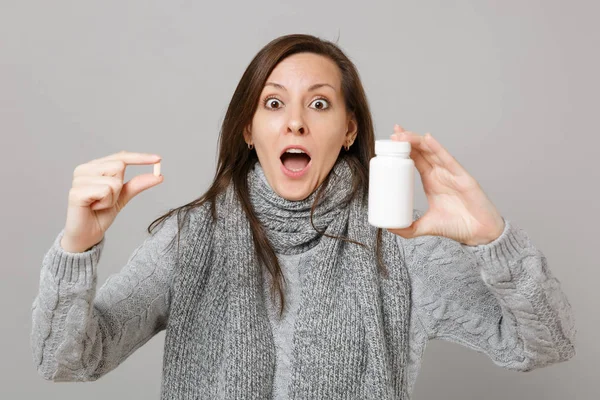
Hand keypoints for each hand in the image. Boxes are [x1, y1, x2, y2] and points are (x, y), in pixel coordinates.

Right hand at [61, 151, 162, 252]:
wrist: (88, 234)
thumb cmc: (101, 214)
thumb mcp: (123, 197)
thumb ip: (137, 184)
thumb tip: (158, 175)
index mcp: (95, 167)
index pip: (121, 156)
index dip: (140, 158)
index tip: (159, 159)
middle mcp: (84, 169)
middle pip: (119, 166)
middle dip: (120, 187)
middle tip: (107, 199)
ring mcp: (78, 180)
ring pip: (114, 182)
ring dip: (113, 197)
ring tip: (99, 204)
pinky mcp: (76, 192)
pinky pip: (105, 191)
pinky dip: (106, 203)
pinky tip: (94, 207)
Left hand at [387, 124, 504, 245]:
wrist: (479, 234)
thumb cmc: (457, 226)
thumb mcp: (425, 226)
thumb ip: (407, 229)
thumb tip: (387, 228)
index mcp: (431, 180)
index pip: (415, 158)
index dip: (403, 148)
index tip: (389, 141)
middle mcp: (440, 173)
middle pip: (422, 151)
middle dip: (407, 140)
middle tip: (392, 133)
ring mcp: (451, 173)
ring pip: (432, 151)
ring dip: (417, 141)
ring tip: (402, 134)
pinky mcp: (463, 177)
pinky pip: (448, 159)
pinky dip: (438, 148)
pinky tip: (427, 139)